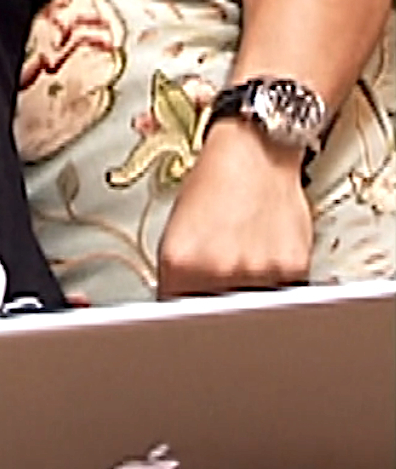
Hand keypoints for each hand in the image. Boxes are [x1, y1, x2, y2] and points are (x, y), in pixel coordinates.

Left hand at [156, 117, 311, 298]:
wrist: (253, 153)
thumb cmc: (212, 185)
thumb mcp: (176, 231)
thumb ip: (179, 276)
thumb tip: (178, 311)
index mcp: (182, 262)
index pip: (176, 312)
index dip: (179, 315)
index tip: (182, 315)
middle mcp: (220, 270)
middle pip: (215, 314)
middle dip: (213, 304)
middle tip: (214, 278)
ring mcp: (259, 272)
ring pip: (250, 308)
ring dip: (244, 292)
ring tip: (241, 256)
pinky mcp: (293, 269)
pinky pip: (280, 294)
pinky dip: (271, 282)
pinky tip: (262, 252)